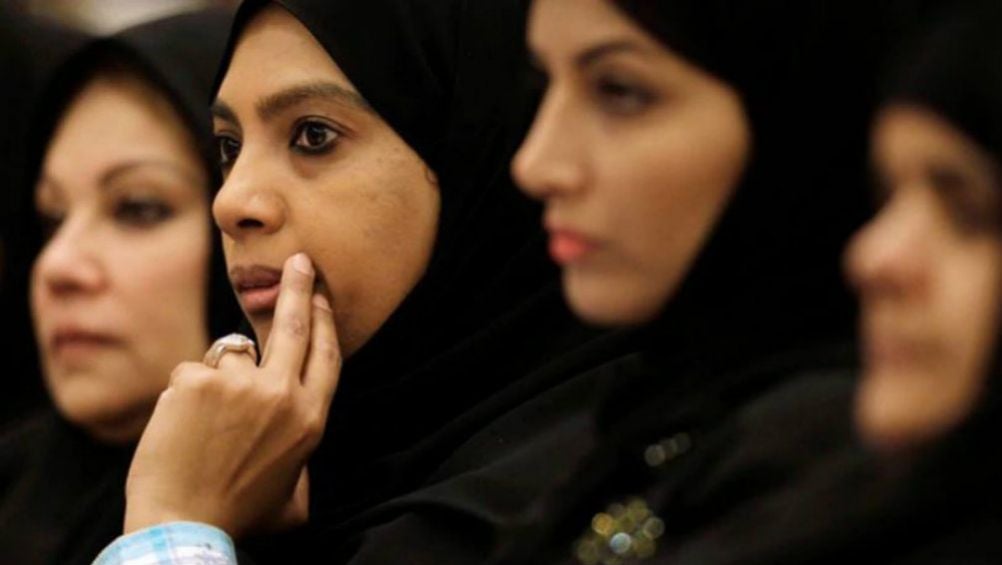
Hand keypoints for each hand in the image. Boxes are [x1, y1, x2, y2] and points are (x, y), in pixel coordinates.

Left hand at [124, 253, 340, 537]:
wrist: (183, 525)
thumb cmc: (238, 515)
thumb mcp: (293, 500)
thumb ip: (302, 467)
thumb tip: (303, 464)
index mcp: (309, 418)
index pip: (326, 354)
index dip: (325, 321)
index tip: (321, 296)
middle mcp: (281, 394)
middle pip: (293, 326)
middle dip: (298, 287)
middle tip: (298, 261)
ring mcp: (239, 384)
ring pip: (229, 355)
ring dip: (216, 379)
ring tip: (202, 426)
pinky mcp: (197, 381)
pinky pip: (190, 373)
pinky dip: (182, 396)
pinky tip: (179, 429)